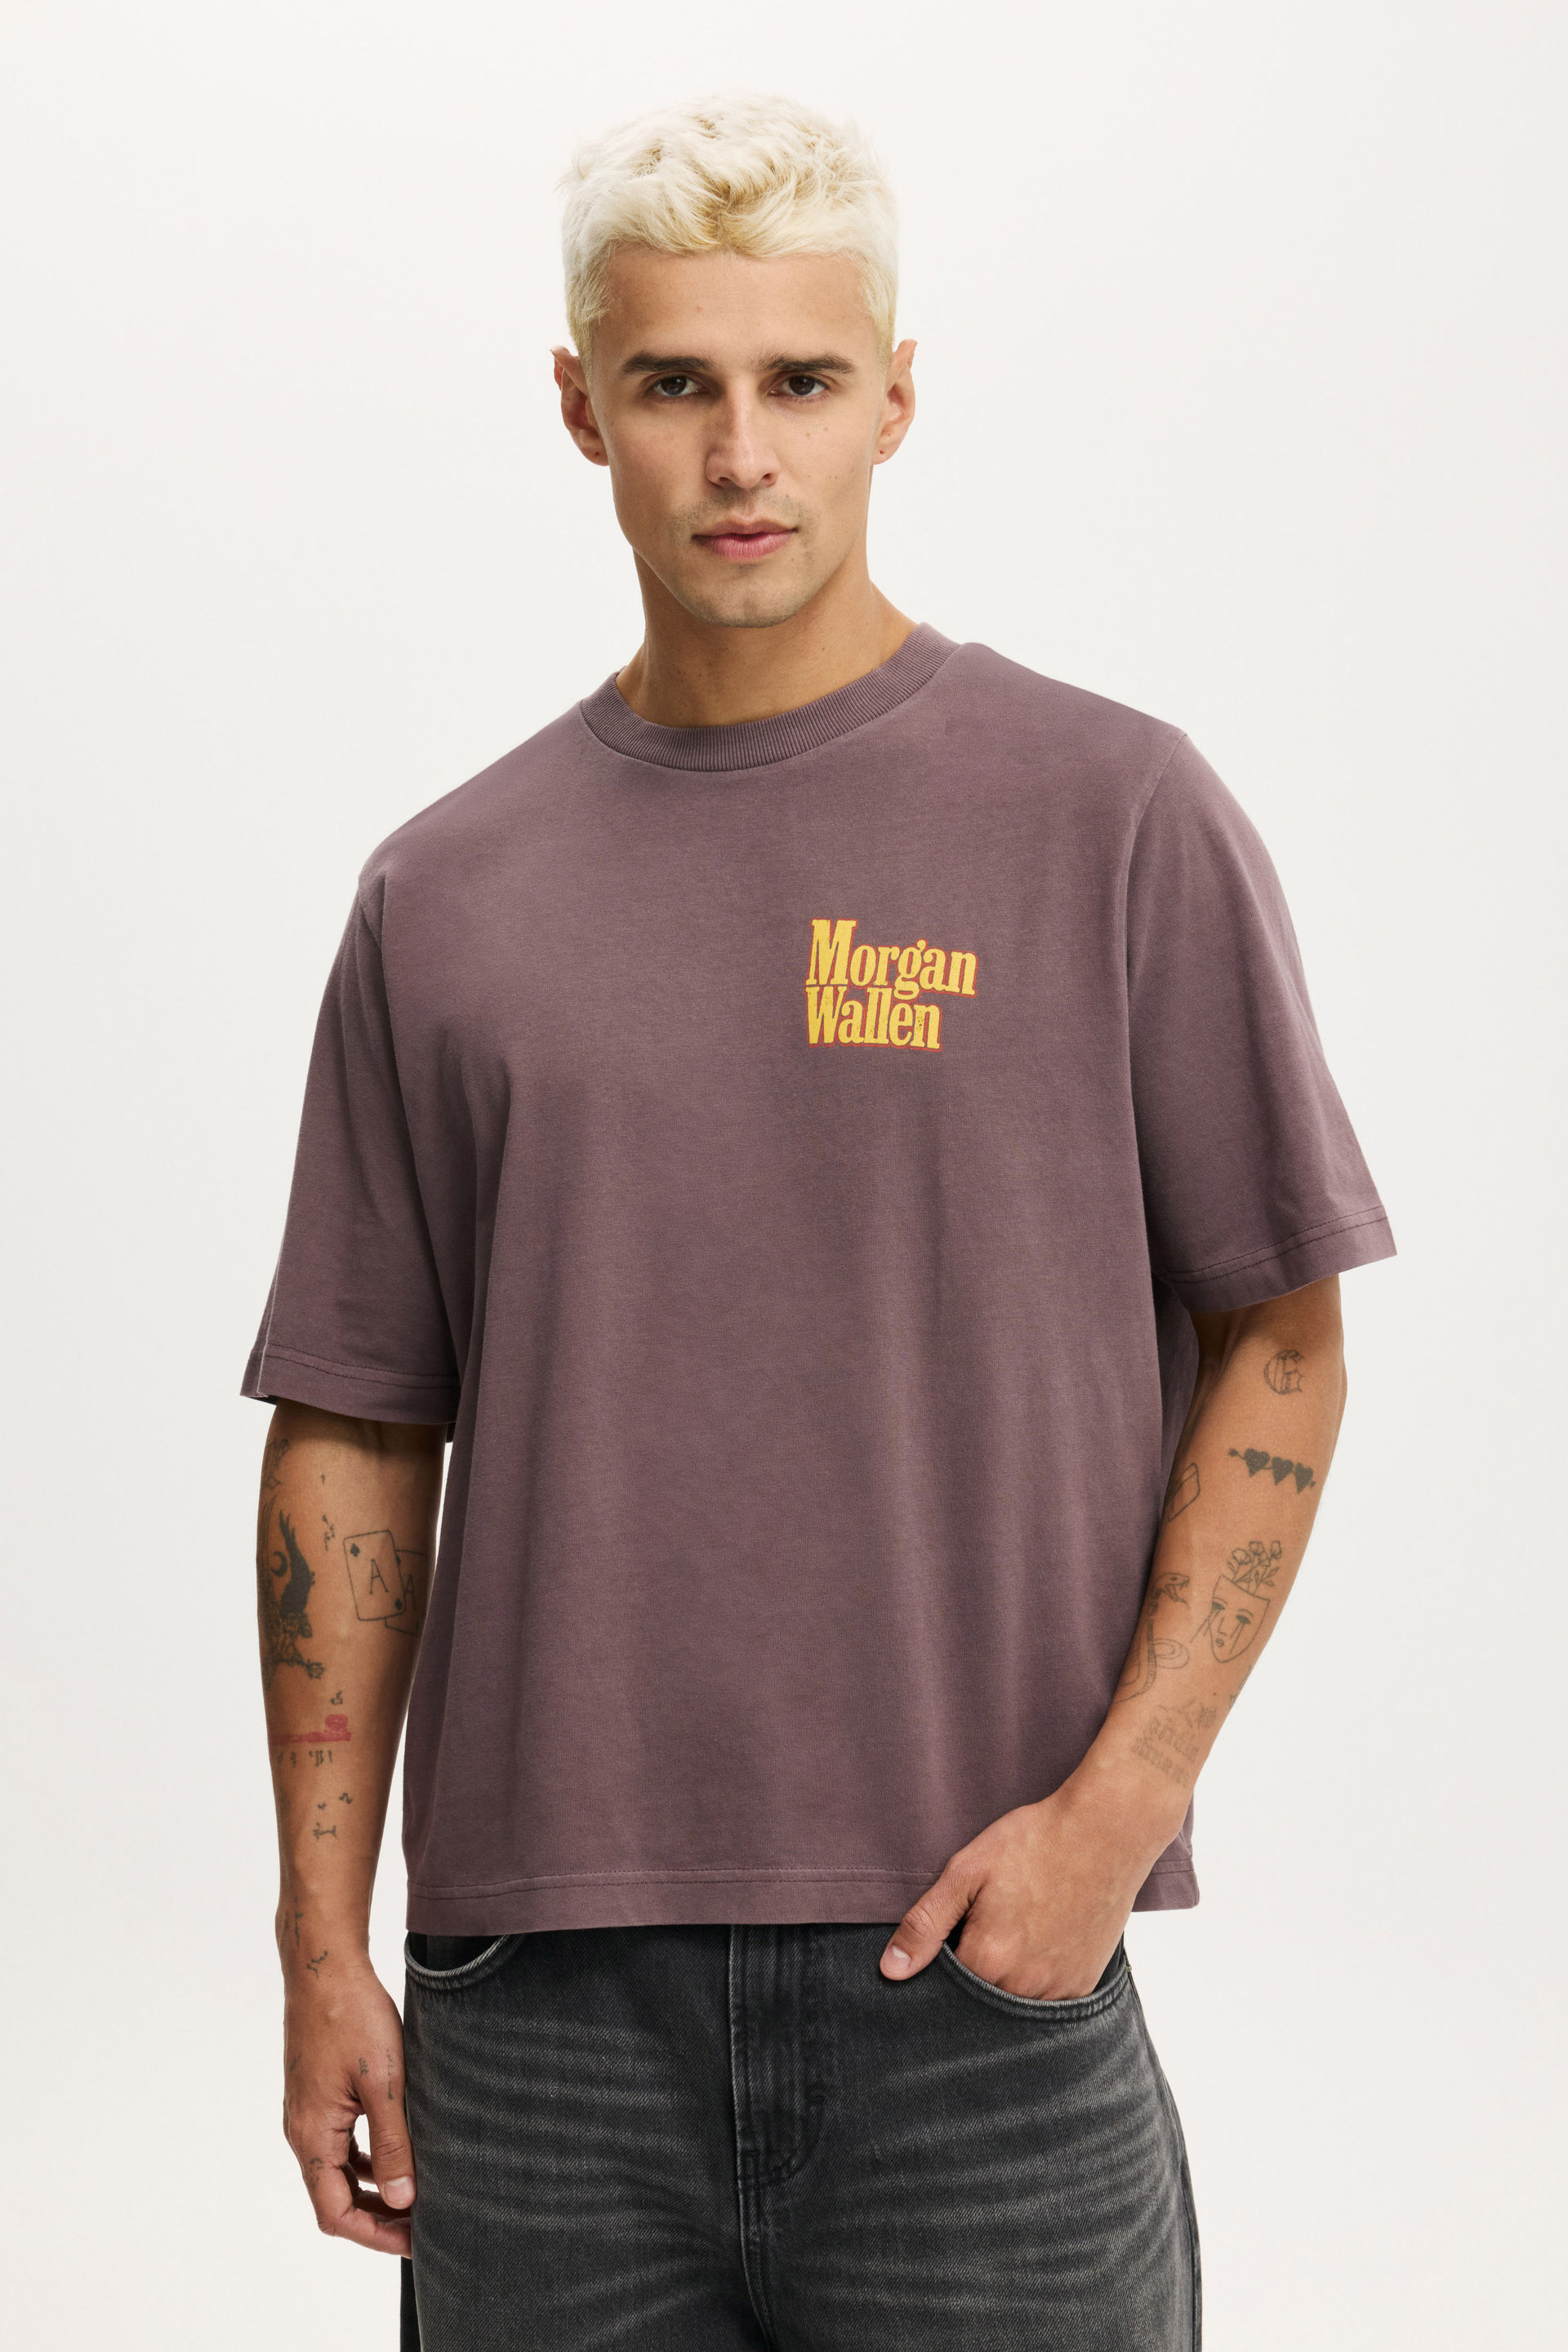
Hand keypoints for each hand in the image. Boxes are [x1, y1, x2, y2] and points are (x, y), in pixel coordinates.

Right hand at [282, 1954, 415, 2254]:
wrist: (324, 1965)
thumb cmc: (352, 2016)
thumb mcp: (384, 2082)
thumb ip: (393, 2144)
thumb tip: (402, 2201)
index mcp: (312, 2136)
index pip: (335, 2213)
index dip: (374, 2235)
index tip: (414, 2241)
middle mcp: (301, 2131)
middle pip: (334, 2198)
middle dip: (377, 2217)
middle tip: (423, 2223)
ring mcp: (307, 2112)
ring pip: (337, 2171)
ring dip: (373, 2188)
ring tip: (417, 2192)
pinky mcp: (316, 2093)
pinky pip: (339, 2143)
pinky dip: (366, 2158)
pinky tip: (397, 2150)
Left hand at [878, 1784, 1154, 2000]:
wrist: (1106, 1830)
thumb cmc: (1035, 1842)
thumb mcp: (968, 1870)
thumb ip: (926, 1924)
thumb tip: (890, 1970)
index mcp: (988, 1960)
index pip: (944, 1986)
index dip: (943, 1960)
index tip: (955, 1932)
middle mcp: (1024, 1987)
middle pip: (980, 1998)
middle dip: (975, 1969)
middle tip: (989, 1922)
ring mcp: (1059, 1989)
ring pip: (1013, 2002)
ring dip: (1006, 1979)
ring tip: (1014, 1929)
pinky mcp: (1084, 1984)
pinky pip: (1048, 2001)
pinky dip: (1037, 1980)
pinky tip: (1040, 1940)